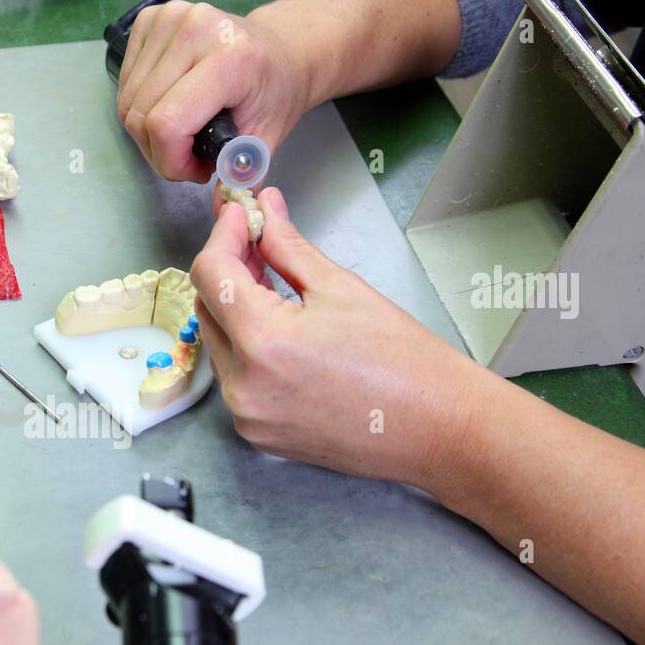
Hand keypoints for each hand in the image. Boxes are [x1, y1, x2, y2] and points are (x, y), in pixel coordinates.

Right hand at [116, 1, 306, 182]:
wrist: (280, 50)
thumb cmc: (274, 90)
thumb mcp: (268, 138)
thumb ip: (241, 174)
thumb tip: (222, 201)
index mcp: (230, 58)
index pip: (166, 123)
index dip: (170, 161)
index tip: (193, 170)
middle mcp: (196, 29)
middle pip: (141, 115)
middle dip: (161, 151)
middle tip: (192, 155)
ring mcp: (170, 19)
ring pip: (127, 102)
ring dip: (148, 130)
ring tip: (185, 131)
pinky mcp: (151, 19)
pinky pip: (125, 82)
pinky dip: (142, 105)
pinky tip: (170, 105)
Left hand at [190, 188, 484, 491]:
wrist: (436, 428)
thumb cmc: (403, 362)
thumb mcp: (340, 288)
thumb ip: (288, 247)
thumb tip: (264, 211)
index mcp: (262, 342)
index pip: (210, 273)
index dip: (222, 235)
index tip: (239, 214)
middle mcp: (243, 385)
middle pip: (208, 309)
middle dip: (227, 269)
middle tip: (257, 241)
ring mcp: (247, 415)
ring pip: (219, 344)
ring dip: (236, 310)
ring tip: (272, 284)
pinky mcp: (258, 433)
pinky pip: (236, 379)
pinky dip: (247, 349)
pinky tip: (279, 330)